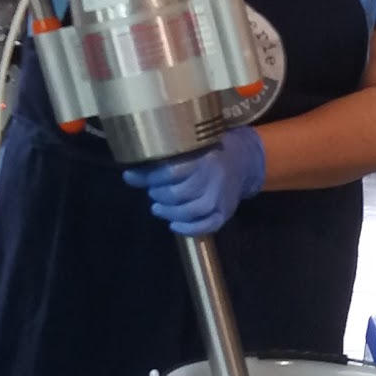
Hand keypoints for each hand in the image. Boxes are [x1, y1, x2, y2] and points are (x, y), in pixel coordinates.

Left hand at [124, 129, 265, 235]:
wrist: (243, 160)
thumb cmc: (208, 151)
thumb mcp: (190, 146)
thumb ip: (167, 159)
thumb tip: (131, 172)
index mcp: (203, 157)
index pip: (170, 172)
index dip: (147, 177)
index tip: (131, 176)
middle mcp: (213, 178)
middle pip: (178, 194)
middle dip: (158, 195)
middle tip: (152, 192)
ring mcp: (221, 197)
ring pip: (190, 211)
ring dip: (169, 212)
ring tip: (157, 208)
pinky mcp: (226, 212)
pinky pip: (207, 226)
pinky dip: (188, 229)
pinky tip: (173, 225)